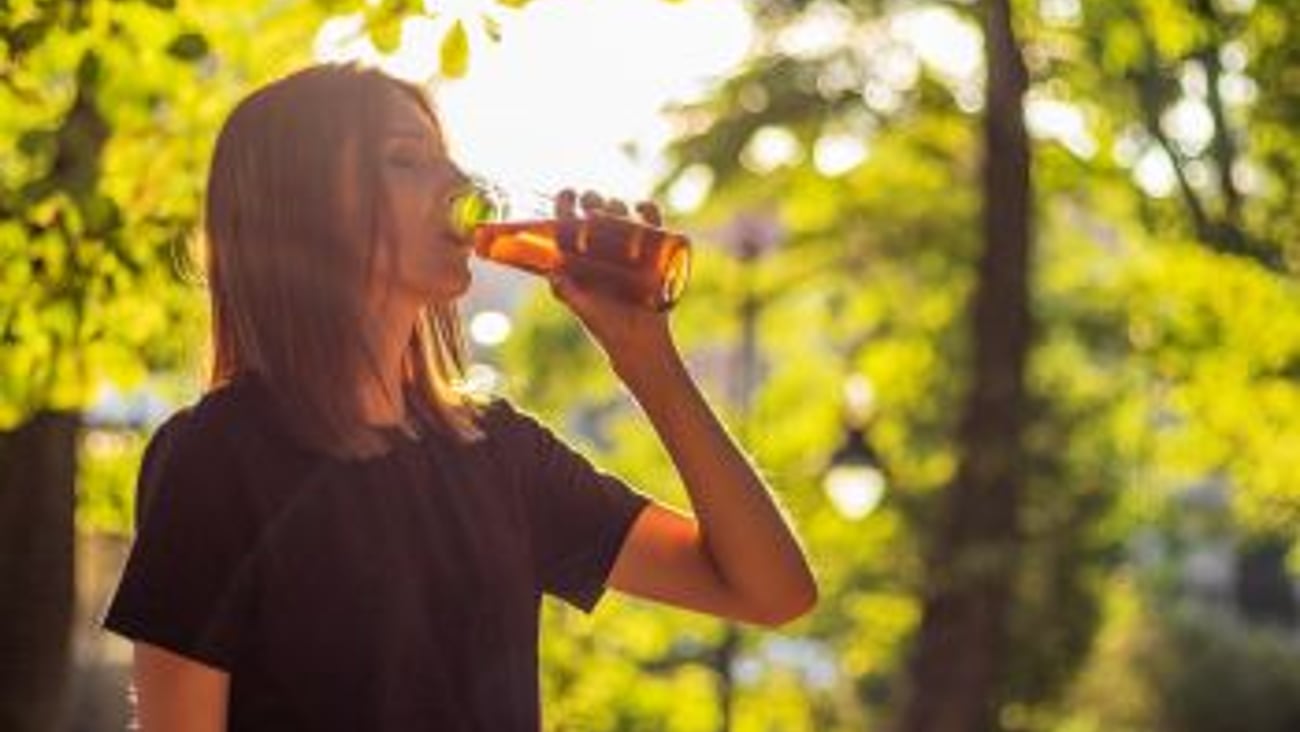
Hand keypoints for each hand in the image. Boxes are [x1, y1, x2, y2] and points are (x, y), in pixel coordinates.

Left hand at [547, 188, 678, 376]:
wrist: (639, 342)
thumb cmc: (606, 327)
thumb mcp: (584, 308)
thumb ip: (568, 293)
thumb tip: (553, 273)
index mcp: (578, 257)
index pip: (568, 223)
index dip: (565, 204)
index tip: (567, 194)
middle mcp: (600, 249)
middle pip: (595, 213)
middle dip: (592, 201)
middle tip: (592, 203)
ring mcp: (626, 250)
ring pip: (621, 215)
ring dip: (617, 205)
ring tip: (615, 210)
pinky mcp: (651, 253)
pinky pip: (651, 225)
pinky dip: (649, 211)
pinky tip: (643, 208)